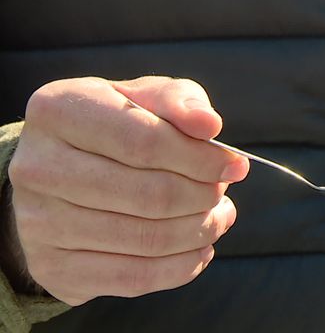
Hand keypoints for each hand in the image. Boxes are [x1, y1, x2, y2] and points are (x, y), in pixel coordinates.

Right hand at [7, 76, 248, 304]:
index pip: (146, 143)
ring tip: (219, 216)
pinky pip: (135, 277)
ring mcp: (39, 223)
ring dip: (200, 231)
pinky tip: (200, 248)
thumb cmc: (114, 127)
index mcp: (59, 111)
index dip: (201, 159)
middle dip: (203, 196)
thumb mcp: (143, 98)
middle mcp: (38, 167)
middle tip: (222, 192)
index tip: (235, 165)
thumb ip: (178, 101)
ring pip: (148, 239)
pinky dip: (183, 266)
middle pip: (151, 196)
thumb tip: (210, 126)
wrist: (57, 173)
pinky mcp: (54, 268)